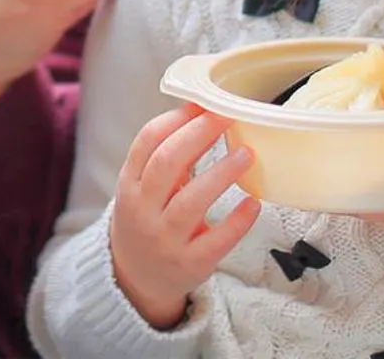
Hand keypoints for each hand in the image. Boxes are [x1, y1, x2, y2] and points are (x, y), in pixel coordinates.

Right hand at [108, 105, 260, 329]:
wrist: (136, 279)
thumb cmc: (147, 220)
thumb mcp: (144, 189)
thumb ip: (168, 158)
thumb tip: (203, 115)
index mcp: (130, 184)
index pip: (147, 142)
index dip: (176, 119)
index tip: (202, 104)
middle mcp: (142, 210)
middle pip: (167, 164)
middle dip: (198, 135)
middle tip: (227, 117)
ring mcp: (165, 239)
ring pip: (191, 202)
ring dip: (220, 173)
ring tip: (246, 154)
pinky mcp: (190, 264)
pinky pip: (216, 240)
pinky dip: (236, 221)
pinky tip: (253, 203)